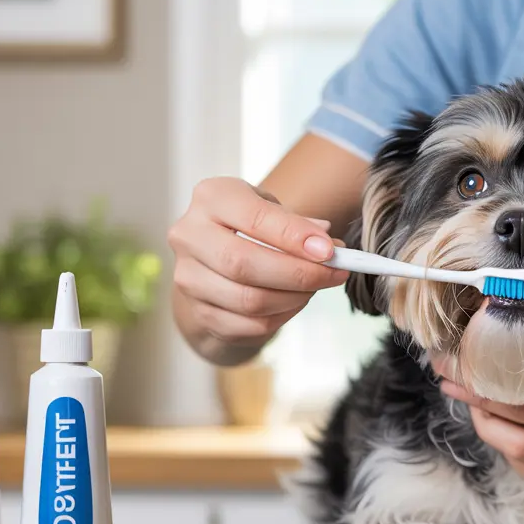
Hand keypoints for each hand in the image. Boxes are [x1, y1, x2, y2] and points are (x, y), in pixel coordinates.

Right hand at [168, 177, 348, 363]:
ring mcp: (189, 278)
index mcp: (211, 198)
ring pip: (249, 300)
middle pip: (244, 264)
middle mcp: (189, 235)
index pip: (253, 218)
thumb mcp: (272, 211)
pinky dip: (282, 317)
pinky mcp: (199, 313)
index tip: (329, 250)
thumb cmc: (249, 227)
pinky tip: (295, 302)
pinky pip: (249, 325)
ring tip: (316, 287)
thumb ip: (300, 225)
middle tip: (335, 274)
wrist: (213, 261)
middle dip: (299, 273)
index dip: (294, 236)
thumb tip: (330, 246)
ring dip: (295, 298)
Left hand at [434, 350, 523, 487]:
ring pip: (520, 453)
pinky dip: (512, 450)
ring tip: (471, 405)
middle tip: (451, 379)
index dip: (483, 378)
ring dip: (488, 429)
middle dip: (475, 402)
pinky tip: (501, 428)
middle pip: (516, 426)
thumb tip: (505, 317)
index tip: (456, 359)